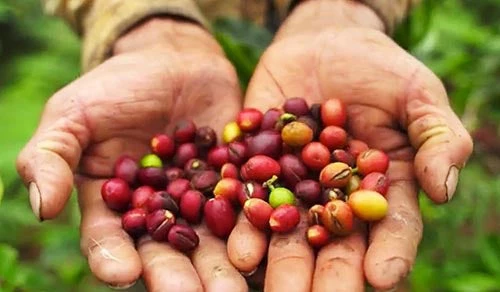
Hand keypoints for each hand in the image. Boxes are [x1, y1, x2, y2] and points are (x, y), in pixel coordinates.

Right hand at [16, 18, 246, 290]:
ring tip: (236, 284)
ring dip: (223, 264)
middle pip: (166, 251)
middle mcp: (159, 212)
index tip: (121, 273)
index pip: (109, 239)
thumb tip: (43, 207)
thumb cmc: (117, 86)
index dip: (112, 258)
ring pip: (211, 239)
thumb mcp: (73, 115)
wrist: (174, 60)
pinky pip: (247, 205)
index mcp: (115, 205)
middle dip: (179, 277)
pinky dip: (256, 222)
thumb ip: (52, 157)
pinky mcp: (236, 182)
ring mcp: (200, 200)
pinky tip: (265, 241)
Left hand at [227, 1, 472, 290]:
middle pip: (334, 242)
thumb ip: (438, 139)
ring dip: (276, 258)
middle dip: (324, 273)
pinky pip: (248, 196)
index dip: (390, 252)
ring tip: (262, 280)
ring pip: (287, 229)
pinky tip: (234, 246)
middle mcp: (335, 197)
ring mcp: (294, 185)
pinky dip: (241, 219)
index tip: (382, 277)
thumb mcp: (418, 95)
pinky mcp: (258, 166)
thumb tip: (443, 189)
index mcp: (381, 188)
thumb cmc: (381, 68)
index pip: (390, 228)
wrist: (325, 41)